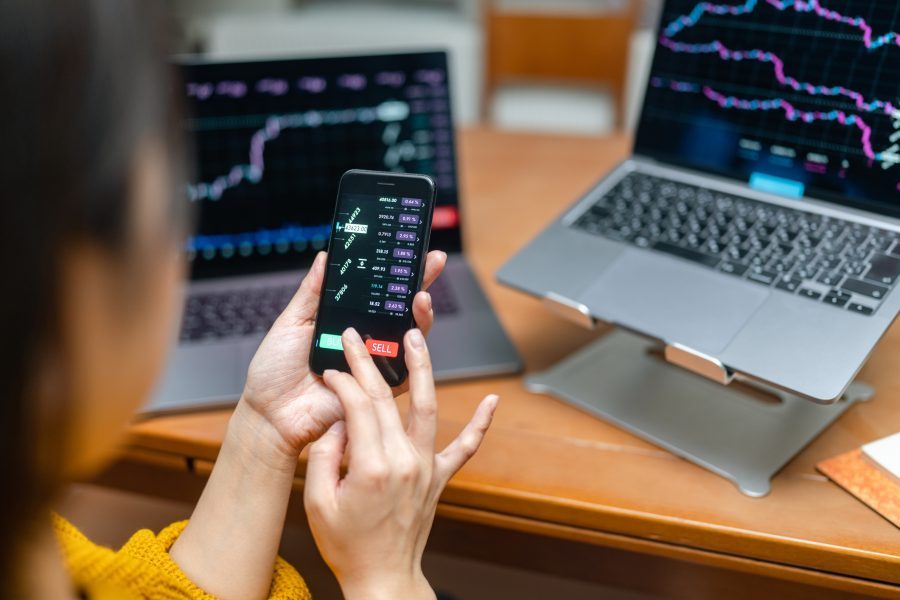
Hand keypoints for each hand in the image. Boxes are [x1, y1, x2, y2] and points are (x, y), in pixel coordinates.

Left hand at [237, 250, 446, 458]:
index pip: (378, 294)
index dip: (396, 274)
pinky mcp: (380, 389)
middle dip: (421, 285)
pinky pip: (404, 370)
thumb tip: (325, 257)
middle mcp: (365, 342)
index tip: (409, 251)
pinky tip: (412, 331)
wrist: (270, 414)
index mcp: (346, 323)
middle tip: (433, 262)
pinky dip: (413, 352)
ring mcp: (374, 364)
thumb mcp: (291, 323)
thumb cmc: (274, 372)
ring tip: (420, 296)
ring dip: (421, 315)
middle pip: (402, 311)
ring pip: (411, 338)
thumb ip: (312, 292)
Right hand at [304, 326, 497, 599]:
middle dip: (370, 363)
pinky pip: (465, 447)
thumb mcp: (317, 502)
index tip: (332, 369)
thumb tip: (337, 422)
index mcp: (372, 468)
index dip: (343, 382)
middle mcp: (405, 462)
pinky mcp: (439, 478)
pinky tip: (493, 400)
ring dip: (423, 370)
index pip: (359, 407)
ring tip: (417, 338)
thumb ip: (324, 456)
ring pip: (427, 408)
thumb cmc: (348, 545)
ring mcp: (426, 468)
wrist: (383, 577)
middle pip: (388, 400)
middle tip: (359, 338)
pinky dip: (480, 424)